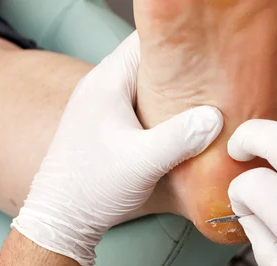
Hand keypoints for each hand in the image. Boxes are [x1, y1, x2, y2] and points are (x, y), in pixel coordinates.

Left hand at [12, 32, 222, 265]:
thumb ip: (181, 138)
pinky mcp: (106, 123)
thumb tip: (215, 117)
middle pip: (148, 57)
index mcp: (108, 81)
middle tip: (215, 71)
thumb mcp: (142, 163)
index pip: (146, 38)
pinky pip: (140, 101)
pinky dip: (162, 103)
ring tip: (205, 93)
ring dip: (172, 85)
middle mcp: (102, 85)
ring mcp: (102, 104)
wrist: (61, 217)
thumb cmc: (92, 187)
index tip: (209, 45)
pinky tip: (181, 119)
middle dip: (181, 61)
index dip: (179, 38)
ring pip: (146, 80)